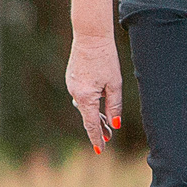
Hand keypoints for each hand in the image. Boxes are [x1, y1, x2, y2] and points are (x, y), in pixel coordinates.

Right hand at [65, 31, 126, 151]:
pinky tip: (97, 102)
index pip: (91, 124)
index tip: (100, 150)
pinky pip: (80, 95)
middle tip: (108, 138)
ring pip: (83, 106)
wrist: (90, 36)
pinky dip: (88, 102)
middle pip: (87, 116)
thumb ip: (114, 106)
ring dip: (93, 114)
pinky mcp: (71, 78)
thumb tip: (114, 124)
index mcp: (87, 97)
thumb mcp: (115, 84)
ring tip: (105, 122)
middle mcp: (75, 93)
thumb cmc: (106, 58)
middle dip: (97, 127)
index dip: (97, 138)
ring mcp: (71, 85)